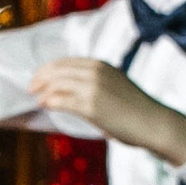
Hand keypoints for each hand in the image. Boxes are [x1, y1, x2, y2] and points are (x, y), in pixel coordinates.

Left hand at [25, 58, 185, 162]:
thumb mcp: (114, 85)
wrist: (153, 123)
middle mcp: (96, 72)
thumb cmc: (135, 110)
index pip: (66, 62)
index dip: (48, 69)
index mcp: (101, 65)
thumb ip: (95, 82)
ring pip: (56, 84)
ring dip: (43, 91)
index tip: (39, 77)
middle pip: (57, 70)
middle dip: (40, 78)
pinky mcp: (91, 106)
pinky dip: (49, 101)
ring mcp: (93, 88)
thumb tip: (70, 90)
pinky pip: (61, 100)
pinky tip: (45, 105)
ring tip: (37, 98)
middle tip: (31, 88)